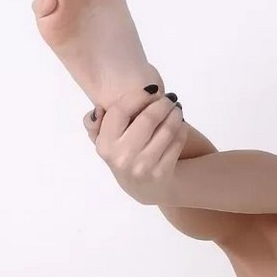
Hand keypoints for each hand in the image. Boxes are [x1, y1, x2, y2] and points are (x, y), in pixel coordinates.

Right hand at [83, 86, 187, 205]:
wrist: (144, 188)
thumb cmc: (123, 155)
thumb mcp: (104, 141)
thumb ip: (95, 124)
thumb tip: (97, 111)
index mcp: (105, 144)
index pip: (120, 111)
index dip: (138, 96)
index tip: (150, 89)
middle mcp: (122, 157)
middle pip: (148, 118)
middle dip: (162, 103)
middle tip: (169, 98)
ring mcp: (143, 166)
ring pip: (167, 129)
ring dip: (175, 114)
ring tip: (176, 109)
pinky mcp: (162, 173)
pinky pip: (177, 142)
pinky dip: (181, 129)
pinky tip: (179, 125)